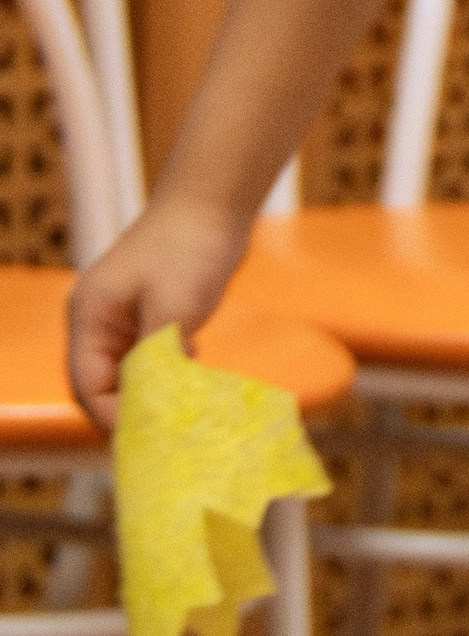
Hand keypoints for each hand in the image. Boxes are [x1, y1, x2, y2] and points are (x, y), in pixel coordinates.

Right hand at [67, 196, 254, 433]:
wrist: (212, 200)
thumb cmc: (188, 248)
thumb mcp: (173, 309)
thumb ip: (155, 357)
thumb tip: (151, 402)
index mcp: (89, 316)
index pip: (88, 383)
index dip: (113, 414)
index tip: (146, 436)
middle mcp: (98, 318)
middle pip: (102, 381)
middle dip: (130, 406)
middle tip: (165, 430)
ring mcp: (123, 313)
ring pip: (128, 368)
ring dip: (151, 388)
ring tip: (180, 408)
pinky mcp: (149, 309)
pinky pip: (148, 351)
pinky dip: (166, 366)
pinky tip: (191, 369)